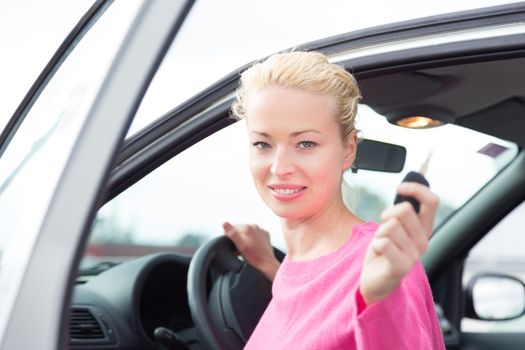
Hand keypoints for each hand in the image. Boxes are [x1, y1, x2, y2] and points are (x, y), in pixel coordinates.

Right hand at [223, 222, 280, 280]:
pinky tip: (252, 247)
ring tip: (245, 249)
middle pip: (240, 230)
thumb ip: (232, 234)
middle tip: (238, 248)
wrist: (267, 264)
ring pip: (248, 232)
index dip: (229, 236)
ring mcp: (261, 231)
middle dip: (237, 237)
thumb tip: (224, 223)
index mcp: (247, 227)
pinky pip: (255, 235)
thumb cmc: (254, 257)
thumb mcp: (240, 246)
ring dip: (244, 238)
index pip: (232, 227)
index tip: (230, 244)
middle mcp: (255, 227)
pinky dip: (252, 240)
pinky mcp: (265, 236)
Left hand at [359, 182, 438, 305]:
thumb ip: (401, 212)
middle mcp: (424, 242)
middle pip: (404, 210)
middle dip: (387, 215)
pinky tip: (379, 255)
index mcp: (424, 230)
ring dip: (379, 233)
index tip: (399, 188)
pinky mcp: (402, 267)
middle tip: (384, 230)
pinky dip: (375, 245)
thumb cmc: (384, 250)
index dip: (416, 189)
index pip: (432, 201)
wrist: (376, 281)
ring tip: (382, 245)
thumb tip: (405, 188)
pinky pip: (383, 243)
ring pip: (390, 226)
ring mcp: (414, 255)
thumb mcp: (394, 227)